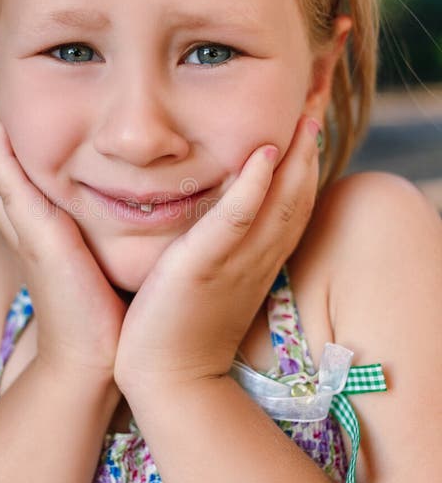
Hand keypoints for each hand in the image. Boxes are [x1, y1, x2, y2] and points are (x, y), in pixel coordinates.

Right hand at [0, 93, 127, 381]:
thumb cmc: (108, 304)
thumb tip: (136, 190)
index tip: (15, 100)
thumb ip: (104, 221)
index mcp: (36, 226)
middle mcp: (23, 224)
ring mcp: (24, 229)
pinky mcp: (34, 236)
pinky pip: (5, 184)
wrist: (99, 353)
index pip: (6, 170)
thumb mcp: (100, 252)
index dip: (1, 135)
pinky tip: (1, 123)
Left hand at [113, 115, 320, 392]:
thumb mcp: (211, 281)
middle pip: (298, 197)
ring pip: (280, 205)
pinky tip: (263, 153)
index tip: (309, 125)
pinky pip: (236, 221)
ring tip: (306, 116)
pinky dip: (254, 187)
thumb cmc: (181, 327)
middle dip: (310, 150)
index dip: (306, 165)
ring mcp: (235, 263)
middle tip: (317, 104)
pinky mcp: (204, 268)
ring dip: (295, 159)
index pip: (293, 205)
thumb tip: (221, 218)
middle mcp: (257, 258)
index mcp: (258, 260)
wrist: (165, 378)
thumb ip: (222, 248)